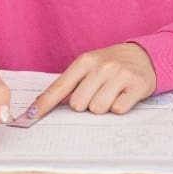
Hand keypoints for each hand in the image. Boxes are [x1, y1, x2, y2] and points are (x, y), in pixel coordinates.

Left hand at [26, 43, 155, 118]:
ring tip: (111, 93)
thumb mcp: (89, 66)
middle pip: (78, 104)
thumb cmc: (110, 65)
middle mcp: (100, 66)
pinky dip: (120, 107)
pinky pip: (118, 110)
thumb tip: (43, 106)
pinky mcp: (136, 85)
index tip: (29, 118)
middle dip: (85, 104)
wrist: (144, 55)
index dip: (43, 105)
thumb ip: (70, 83)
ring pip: (98, 109)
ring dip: (103, 106)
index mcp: (83, 61)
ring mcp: (119, 75)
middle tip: (97, 93)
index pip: (58, 87)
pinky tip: (124, 95)